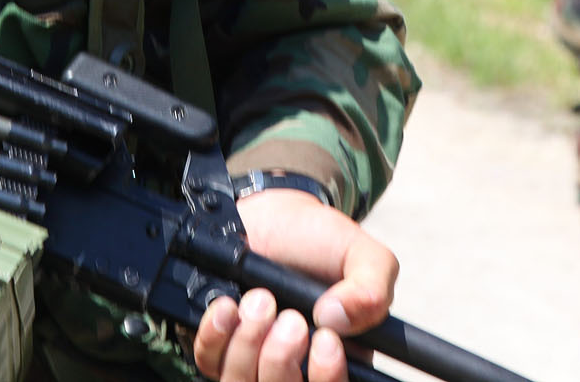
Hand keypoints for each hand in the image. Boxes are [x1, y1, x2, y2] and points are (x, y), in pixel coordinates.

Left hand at [192, 189, 397, 381]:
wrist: (273, 214)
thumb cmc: (319, 240)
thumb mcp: (361, 254)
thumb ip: (371, 288)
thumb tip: (338, 320)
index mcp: (336, 357)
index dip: (327, 376)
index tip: (325, 338)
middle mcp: (294, 366)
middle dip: (282, 359)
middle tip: (288, 317)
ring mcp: (253, 360)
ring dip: (249, 344)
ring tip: (259, 299)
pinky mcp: (219, 345)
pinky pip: (209, 362)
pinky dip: (216, 336)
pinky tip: (227, 306)